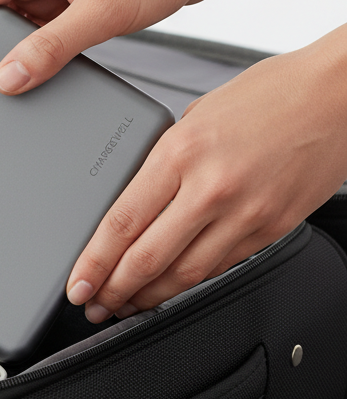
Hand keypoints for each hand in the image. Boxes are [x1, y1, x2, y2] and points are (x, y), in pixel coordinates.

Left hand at [66, 26, 346, 322]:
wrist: (340, 93)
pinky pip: (220, 267)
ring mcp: (246, 214)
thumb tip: (134, 201)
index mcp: (182, 152)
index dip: (94, 263)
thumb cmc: (270, 94)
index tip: (77, 284)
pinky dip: (189, 283)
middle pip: (148, 259)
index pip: (122, 222)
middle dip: (113, 291)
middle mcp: (212, 187)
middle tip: (92, 305)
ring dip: (148, 297)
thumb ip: (164, 160)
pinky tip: (170, 289)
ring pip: (185, 275)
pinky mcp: (273, 229)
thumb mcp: (196, 116)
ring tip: (124, 305)